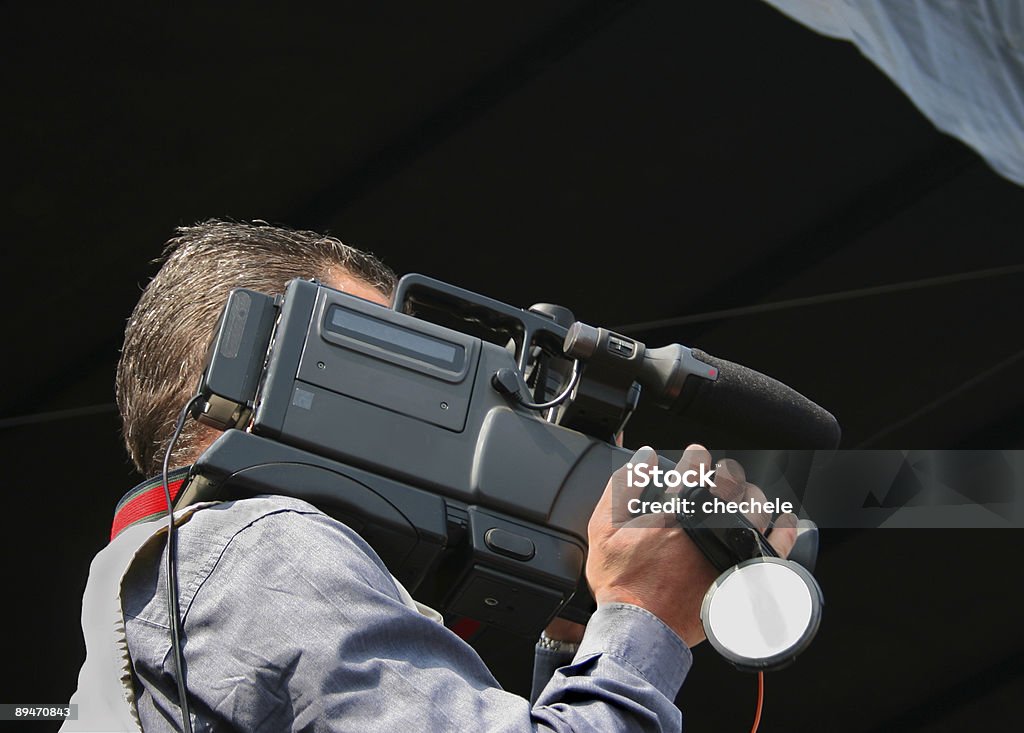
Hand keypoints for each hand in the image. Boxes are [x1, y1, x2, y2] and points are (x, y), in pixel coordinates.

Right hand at [585, 444, 795, 646]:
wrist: (639, 626)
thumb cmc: (621, 581)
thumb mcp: (604, 527)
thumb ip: (624, 485)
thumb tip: (644, 456)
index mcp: (675, 509)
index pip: (695, 466)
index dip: (696, 456)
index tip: (696, 456)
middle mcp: (707, 525)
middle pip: (731, 484)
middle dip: (725, 475)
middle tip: (720, 479)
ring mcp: (728, 549)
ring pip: (755, 508)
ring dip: (751, 496)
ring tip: (745, 498)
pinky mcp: (741, 573)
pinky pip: (775, 547)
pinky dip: (783, 531)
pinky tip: (782, 523)